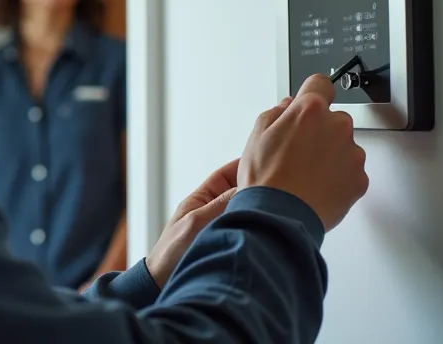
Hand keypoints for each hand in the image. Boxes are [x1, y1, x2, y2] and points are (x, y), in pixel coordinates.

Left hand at [145, 98, 292, 287]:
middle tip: (280, 179)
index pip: (227, 175)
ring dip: (260, 208)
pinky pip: (247, 231)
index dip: (244, 165)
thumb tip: (248, 186)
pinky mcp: (228, 246)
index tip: (265, 157)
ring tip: (281, 202)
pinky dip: (259, 227)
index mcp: (201, 199)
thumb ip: (221, 205)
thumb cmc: (170, 254)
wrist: (161, 286)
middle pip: (240, 192)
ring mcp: (221, 229)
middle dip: (257, 186)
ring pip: (246, 212)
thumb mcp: (196, 223)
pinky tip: (273, 227)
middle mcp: (212, 211)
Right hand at [239, 74, 368, 230]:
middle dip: (319, 131)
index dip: (312, 94)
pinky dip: (339, 178)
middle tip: (298, 152)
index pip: (320, 84)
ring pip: (344, 146)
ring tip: (306, 174)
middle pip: (333, 118)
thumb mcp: (256, 136)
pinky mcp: (360, 178)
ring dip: (331, 155)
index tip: (310, 104)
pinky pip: (351, 171)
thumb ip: (276, 113)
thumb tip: (288, 106)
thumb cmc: (267, 180)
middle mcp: (337, 126)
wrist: (280, 218)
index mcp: (310, 110)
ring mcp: (352, 153)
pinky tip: (317, 187)